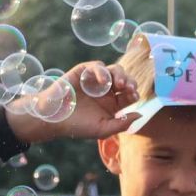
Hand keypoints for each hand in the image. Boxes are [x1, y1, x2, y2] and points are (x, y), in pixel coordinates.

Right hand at [10, 60, 135, 143]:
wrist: (55, 118)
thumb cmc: (78, 126)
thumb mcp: (103, 129)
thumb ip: (122, 123)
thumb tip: (140, 114)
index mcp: (113, 104)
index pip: (129, 95)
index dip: (134, 93)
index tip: (134, 96)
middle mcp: (106, 91)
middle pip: (124, 80)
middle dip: (130, 82)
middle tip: (129, 88)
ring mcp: (96, 80)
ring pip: (114, 70)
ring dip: (119, 75)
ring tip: (119, 84)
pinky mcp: (84, 72)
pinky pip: (97, 66)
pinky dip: (102, 71)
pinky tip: (103, 81)